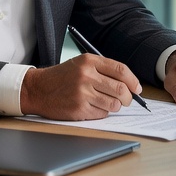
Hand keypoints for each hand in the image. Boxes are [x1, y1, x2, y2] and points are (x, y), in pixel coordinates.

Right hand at [20, 54, 142, 120]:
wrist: (38, 89)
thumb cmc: (62, 77)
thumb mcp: (81, 64)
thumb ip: (103, 70)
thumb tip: (129, 84)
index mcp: (89, 61)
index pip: (120, 70)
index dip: (133, 81)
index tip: (137, 88)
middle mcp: (86, 75)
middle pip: (120, 88)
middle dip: (128, 97)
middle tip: (127, 100)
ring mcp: (82, 93)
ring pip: (114, 104)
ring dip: (115, 106)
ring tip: (108, 103)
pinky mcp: (79, 109)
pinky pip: (102, 113)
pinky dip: (102, 112)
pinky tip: (93, 107)